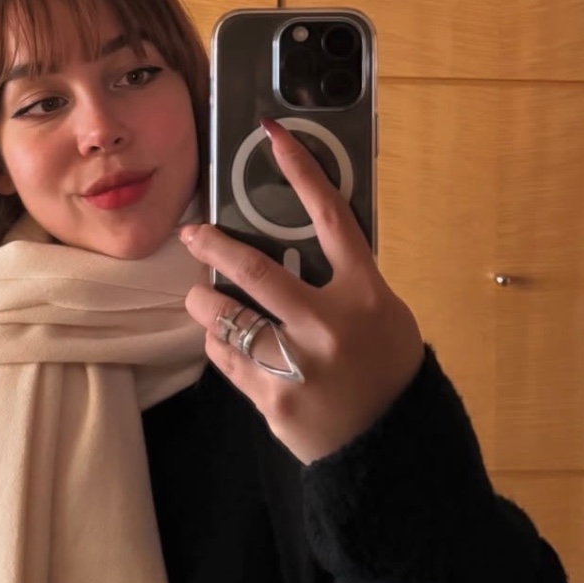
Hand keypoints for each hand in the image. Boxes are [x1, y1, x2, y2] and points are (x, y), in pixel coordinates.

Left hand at [180, 118, 423, 463]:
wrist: (390, 447)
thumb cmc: (388, 369)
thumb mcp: (384, 314)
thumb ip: (345, 280)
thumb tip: (299, 243)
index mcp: (364, 294)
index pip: (331, 218)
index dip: (301, 171)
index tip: (272, 135)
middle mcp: (328, 325)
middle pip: (255, 271)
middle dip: (213, 245)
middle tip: (192, 232)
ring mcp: (297, 366)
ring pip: (226, 319)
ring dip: (205, 302)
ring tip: (200, 295)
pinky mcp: (273, 400)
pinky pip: (227, 360)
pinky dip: (219, 344)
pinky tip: (222, 339)